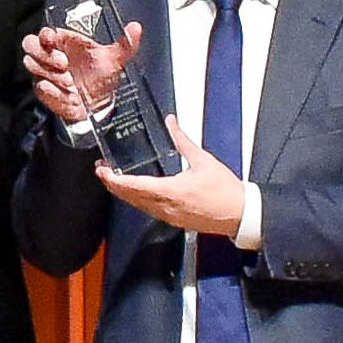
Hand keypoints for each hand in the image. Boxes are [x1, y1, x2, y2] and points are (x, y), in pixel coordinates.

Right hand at [26, 22, 137, 131]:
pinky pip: (40, 87)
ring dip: (50, 73)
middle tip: (64, 64)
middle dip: (45, 54)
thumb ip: (126, 44)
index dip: (46, 34)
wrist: (98, 104)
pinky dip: (52, 90)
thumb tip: (136, 28)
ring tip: (69, 81)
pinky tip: (66, 93)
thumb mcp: (115, 59)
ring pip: (31, 64)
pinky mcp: (43, 89)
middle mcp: (51, 55)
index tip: (53, 39)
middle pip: (30, 45)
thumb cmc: (101, 76)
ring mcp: (45, 72)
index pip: (46, 31)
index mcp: (65, 42)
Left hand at [97, 115, 248, 235]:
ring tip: (113, 180)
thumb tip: (171, 122)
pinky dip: (137, 201)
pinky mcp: (174, 220)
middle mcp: (166, 207)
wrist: (240, 214)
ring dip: (124, 193)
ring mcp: (169, 216)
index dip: (115, 179)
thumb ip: (182, 140)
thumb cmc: (225, 190)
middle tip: (102, 172)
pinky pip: (149, 211)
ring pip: (138, 206)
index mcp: (172, 191)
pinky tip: (134, 193)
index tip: (103, 171)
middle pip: (131, 198)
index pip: (135, 186)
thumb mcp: (203, 160)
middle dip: (113, 185)